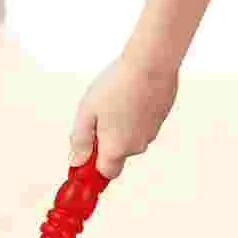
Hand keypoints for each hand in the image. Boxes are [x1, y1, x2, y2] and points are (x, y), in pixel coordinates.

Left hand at [69, 54, 179, 179]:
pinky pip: (142, 123)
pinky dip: (134, 115)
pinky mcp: (160, 118)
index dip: (91, 168)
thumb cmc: (119, 84)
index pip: (104, 174)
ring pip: (130, 138)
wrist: (151, 63)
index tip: (83, 158)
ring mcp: (151, 132)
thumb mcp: (87, 112)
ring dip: (120, 126)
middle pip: (116, 155)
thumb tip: (77, 161)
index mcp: (117, 148)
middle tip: (96, 117)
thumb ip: (80, 141)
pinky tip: (128, 96)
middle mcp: (137, 146)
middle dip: (104, 142)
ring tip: (113, 100)